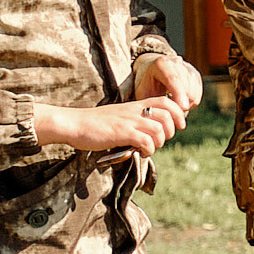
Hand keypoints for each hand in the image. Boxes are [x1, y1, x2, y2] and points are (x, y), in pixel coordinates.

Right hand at [31, 96, 188, 156]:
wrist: (74, 123)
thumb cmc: (96, 124)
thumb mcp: (120, 116)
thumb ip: (136, 121)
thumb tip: (151, 134)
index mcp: (136, 105)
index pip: (167, 101)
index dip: (178, 112)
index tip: (179, 125)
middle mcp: (135, 111)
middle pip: (168, 115)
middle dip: (171, 131)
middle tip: (160, 141)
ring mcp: (129, 121)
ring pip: (159, 130)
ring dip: (159, 143)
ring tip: (148, 148)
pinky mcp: (122, 133)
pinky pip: (146, 142)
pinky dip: (148, 150)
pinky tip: (139, 152)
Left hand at [135, 54, 203, 112]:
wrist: (151, 69)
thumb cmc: (146, 84)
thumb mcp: (143, 92)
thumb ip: (152, 102)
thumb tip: (161, 117)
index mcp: (160, 64)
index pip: (173, 78)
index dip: (179, 93)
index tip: (182, 108)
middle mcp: (177, 62)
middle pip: (186, 87)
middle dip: (180, 104)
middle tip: (168, 112)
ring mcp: (188, 68)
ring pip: (193, 92)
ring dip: (185, 104)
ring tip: (172, 105)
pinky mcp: (195, 74)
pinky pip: (197, 94)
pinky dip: (190, 102)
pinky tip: (179, 101)